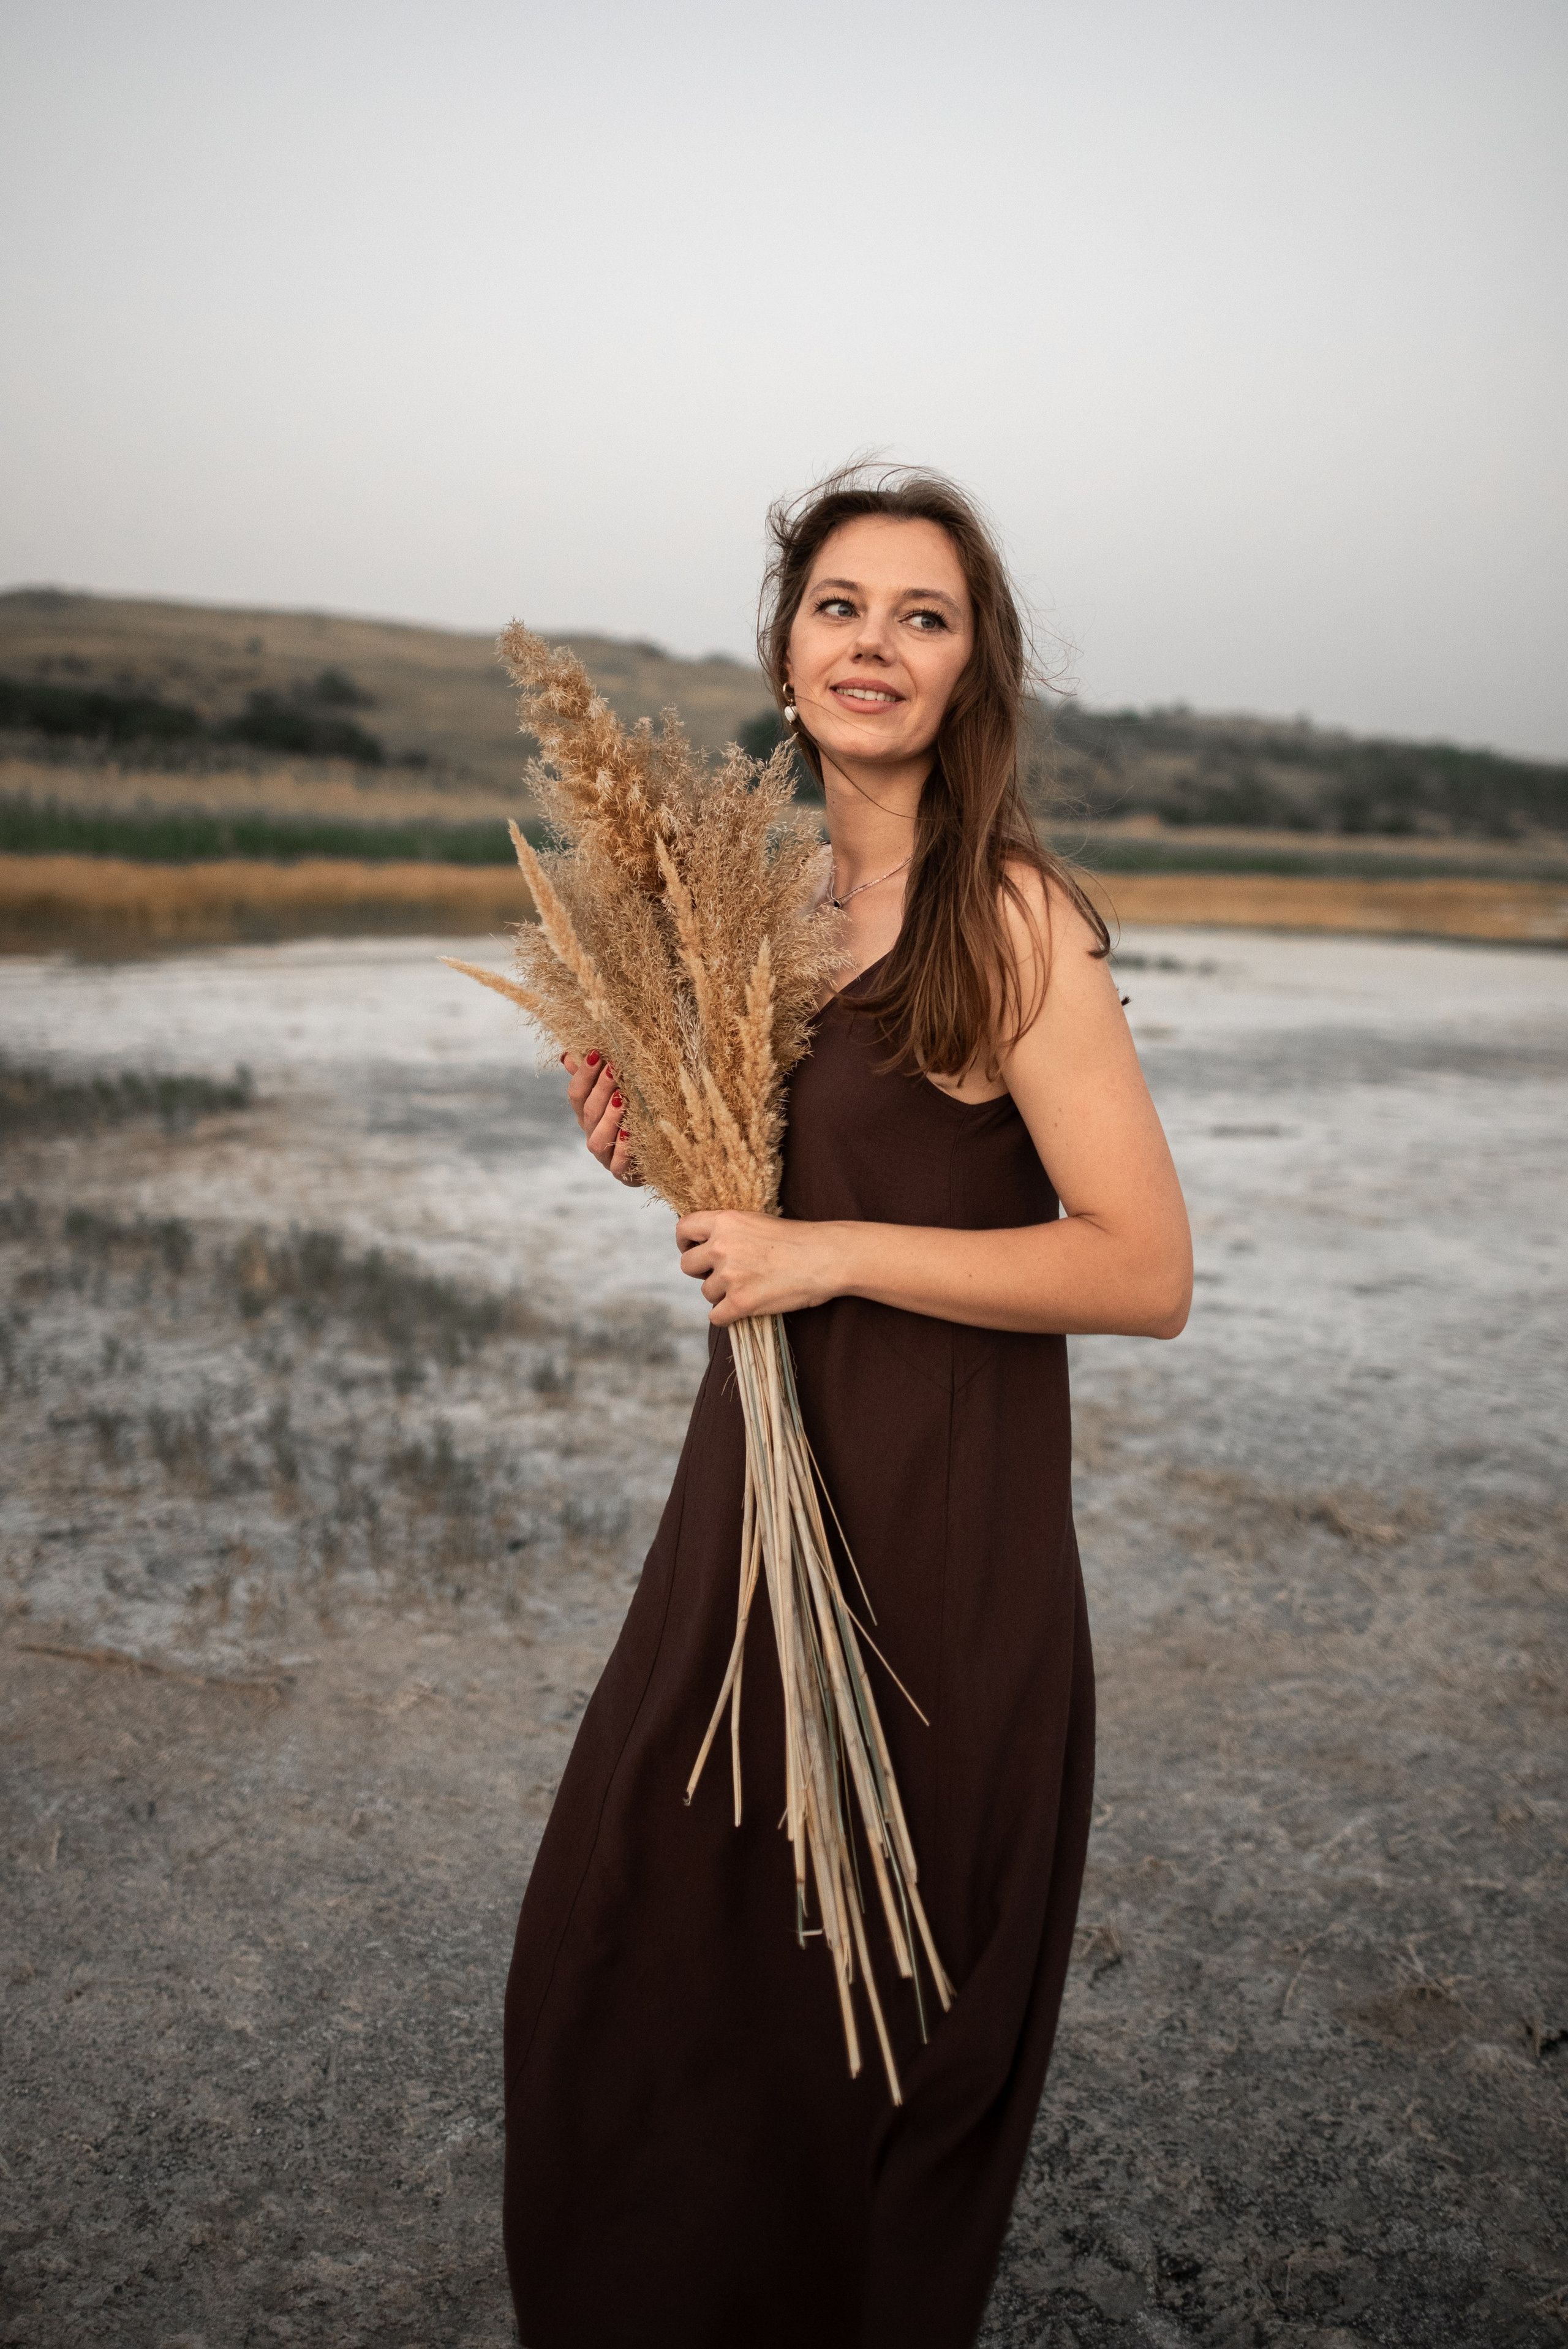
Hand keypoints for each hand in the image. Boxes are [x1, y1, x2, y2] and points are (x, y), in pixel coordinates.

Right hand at [562, 1050, 640, 1185]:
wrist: (660, 1157)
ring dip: (609, 1117)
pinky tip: (630, 1131)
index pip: (576, 1093)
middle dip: (600, 1089)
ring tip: (621, 1098)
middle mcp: (593, 1134)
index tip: (596, 1053)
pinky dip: (623, 1148)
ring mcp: (605, 1156)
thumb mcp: (620, 1093)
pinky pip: (618, 1163)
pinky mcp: (622, 1173)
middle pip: (588, 1112)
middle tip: (613, 1068)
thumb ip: (595, 1077)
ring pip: (598, 1139)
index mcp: (588, 1114)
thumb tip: (568, 1054)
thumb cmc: (638, 1117)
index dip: (583, 1074)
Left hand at [675, 1211, 848, 1324]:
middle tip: (720, 1275)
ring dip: (721, 1294)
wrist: (825, 1257)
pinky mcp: (741, 1302)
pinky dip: (728, 1316)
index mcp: (725, 1221)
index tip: (694, 1250)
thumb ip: (730, 1230)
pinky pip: (716, 1317)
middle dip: (700, 1272)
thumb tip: (709, 1244)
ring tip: (747, 1288)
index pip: (683, 1229)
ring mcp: (729, 1275)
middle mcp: (721, 1246)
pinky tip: (744, 1309)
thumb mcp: (758, 1221)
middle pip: (686, 1265)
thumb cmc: (798, 1239)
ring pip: (705, 1292)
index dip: (685, 1242)